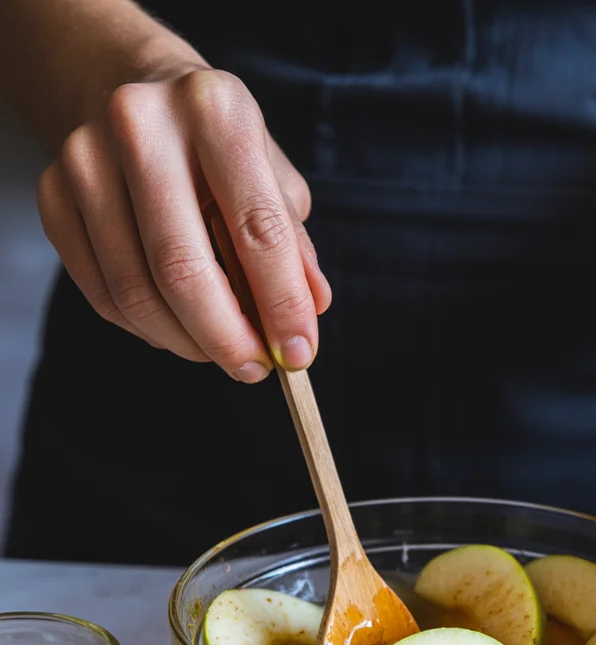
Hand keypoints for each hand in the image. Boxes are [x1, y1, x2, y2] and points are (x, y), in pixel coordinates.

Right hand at [37, 67, 330, 381]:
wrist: (133, 92)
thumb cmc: (218, 149)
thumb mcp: (272, 177)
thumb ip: (293, 244)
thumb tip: (310, 310)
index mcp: (216, 110)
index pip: (258, 229)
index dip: (282, 305)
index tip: (297, 355)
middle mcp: (141, 124)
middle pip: (183, 269)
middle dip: (227, 338)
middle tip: (253, 368)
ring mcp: (85, 158)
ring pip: (136, 291)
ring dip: (187, 342)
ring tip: (220, 350)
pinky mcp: (53, 194)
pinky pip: (103, 294)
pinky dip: (148, 328)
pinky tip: (177, 327)